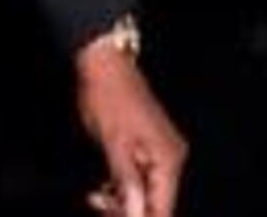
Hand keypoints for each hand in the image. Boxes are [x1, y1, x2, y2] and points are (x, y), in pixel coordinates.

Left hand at [78, 44, 187, 216]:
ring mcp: (159, 151)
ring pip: (146, 191)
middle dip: (129, 210)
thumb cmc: (109, 96)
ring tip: (96, 196)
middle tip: (98, 204)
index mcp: (168, 159)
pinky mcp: (146, 146)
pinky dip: (122, 185)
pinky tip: (103, 187)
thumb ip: (126, 181)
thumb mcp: (113, 144)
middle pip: (156, 202)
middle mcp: (170, 157)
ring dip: (123, 199)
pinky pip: (139, 176)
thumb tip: (137, 212)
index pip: (163, 207)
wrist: (104, 65)